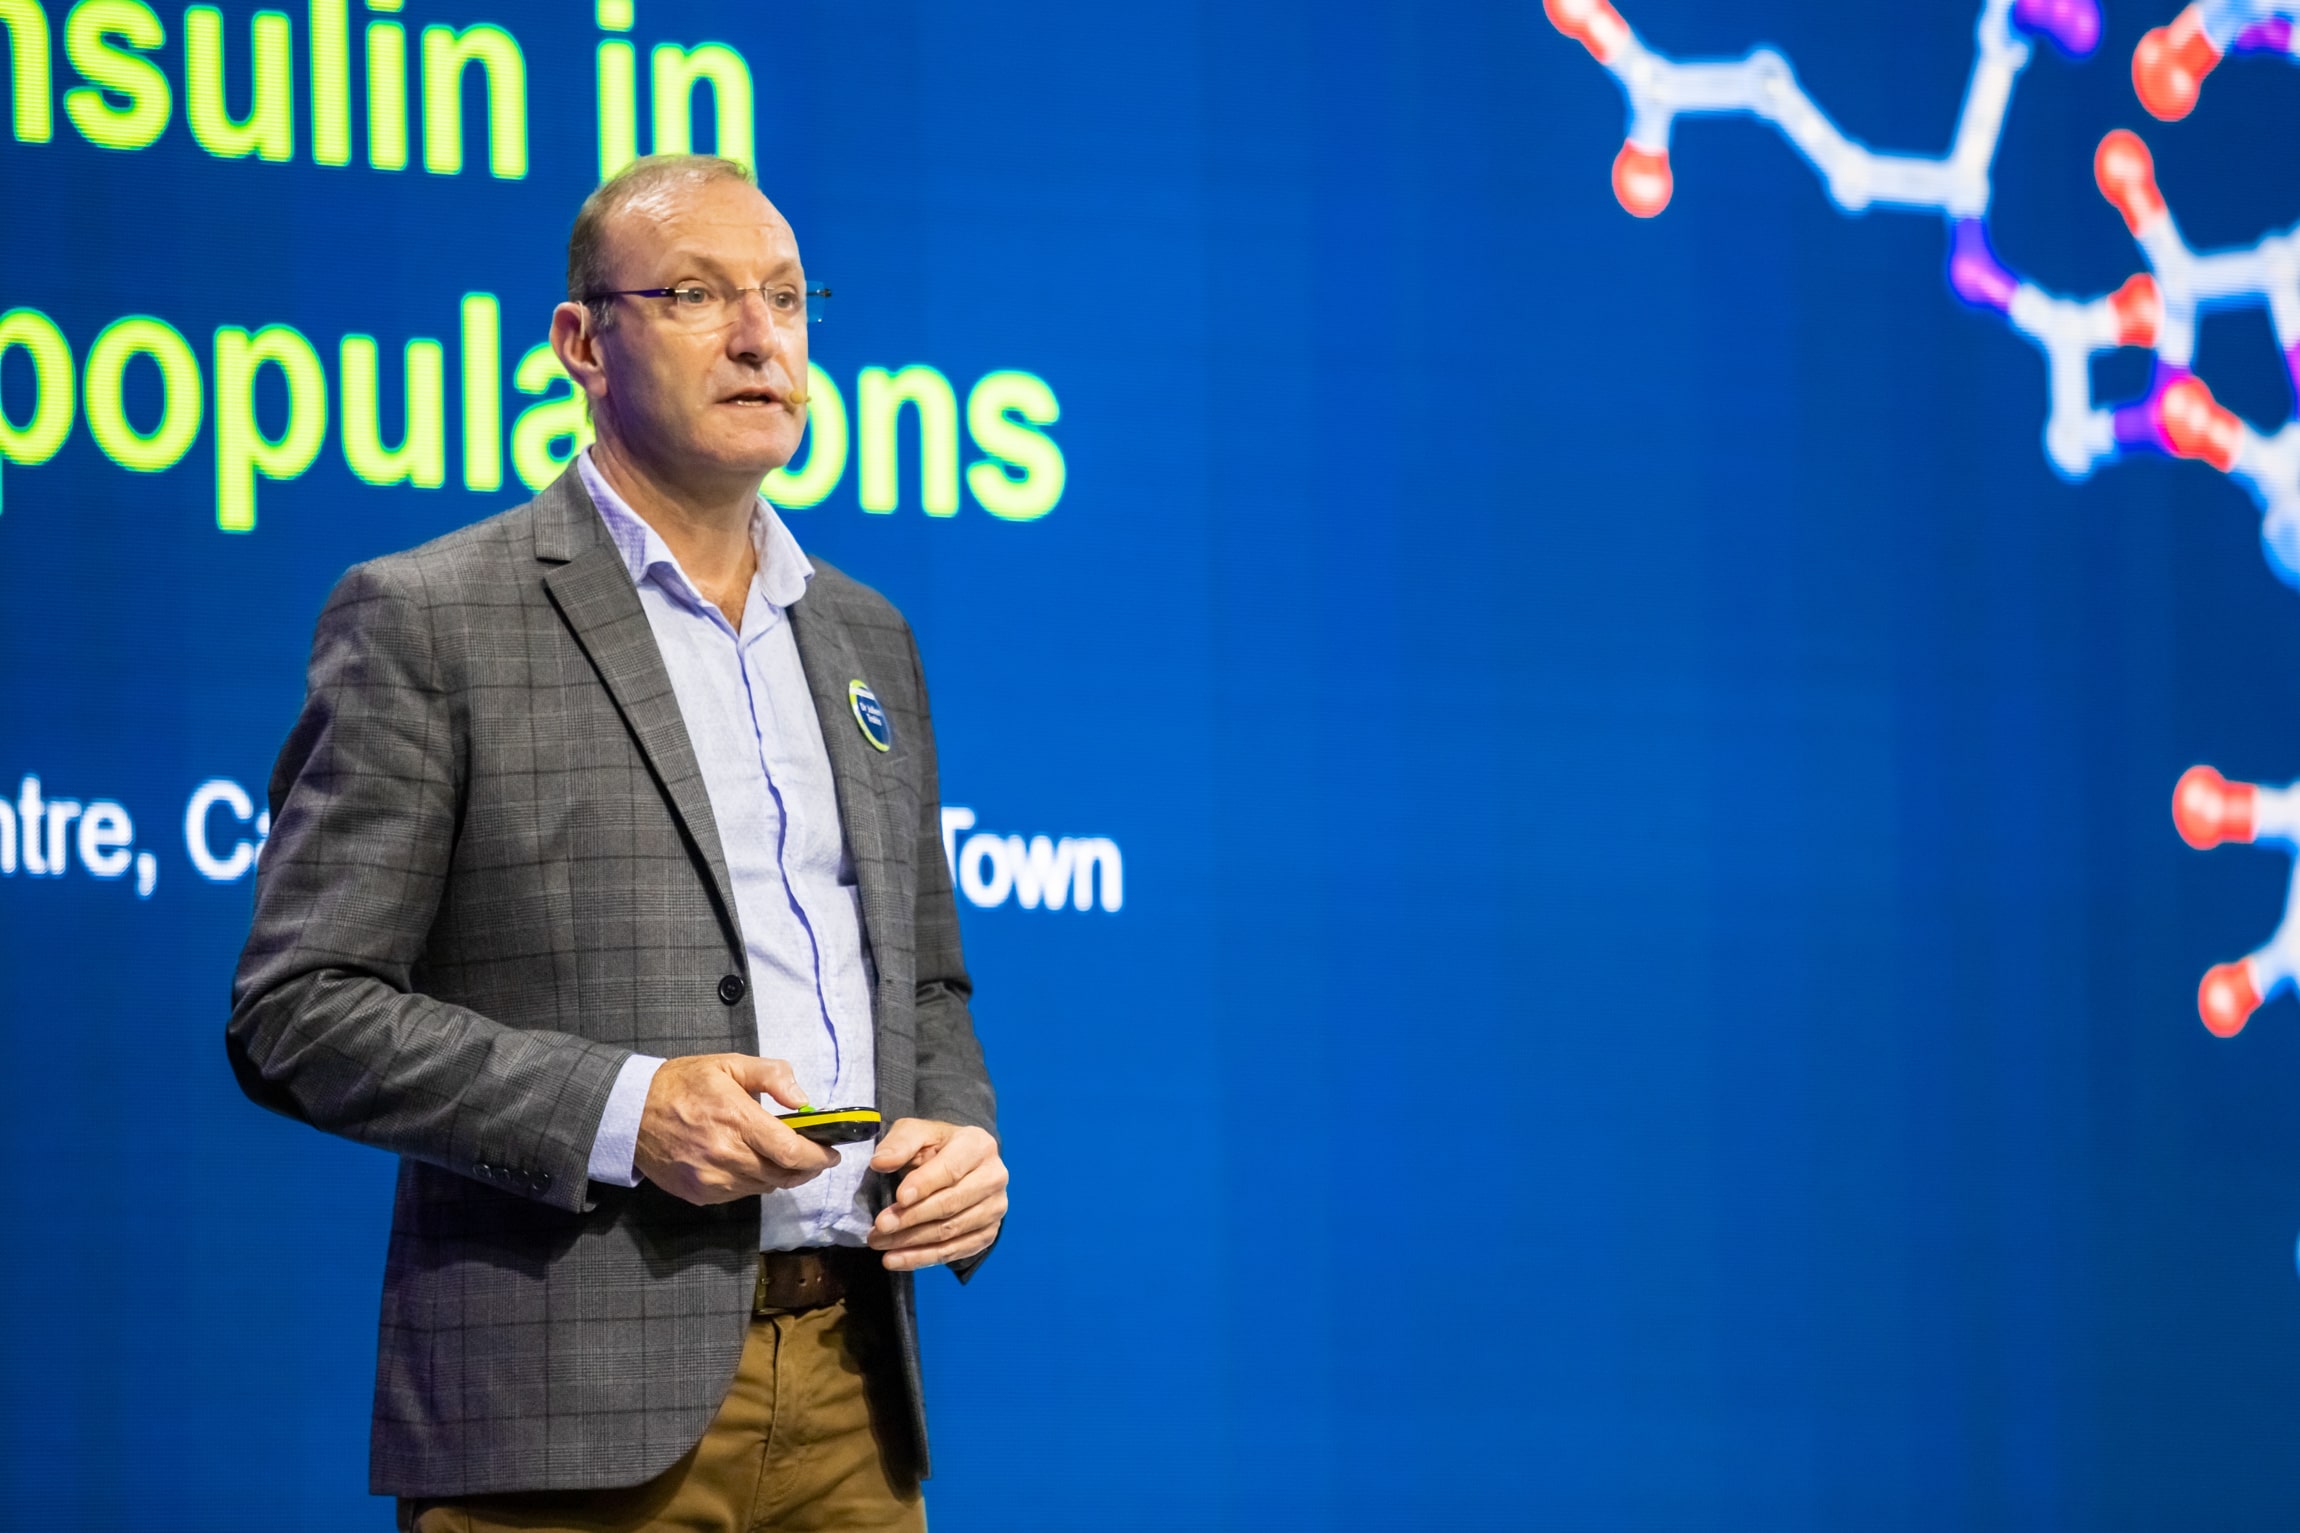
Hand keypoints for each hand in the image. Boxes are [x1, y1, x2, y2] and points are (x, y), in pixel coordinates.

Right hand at [634, 1053, 840, 1205]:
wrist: (631, 1113)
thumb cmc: (683, 1084)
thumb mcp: (728, 1064)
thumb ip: (771, 1075)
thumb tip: (802, 1099)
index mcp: (736, 1119)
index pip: (790, 1151)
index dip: (818, 1157)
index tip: (832, 1153)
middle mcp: (725, 1155)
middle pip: (782, 1175)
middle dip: (806, 1168)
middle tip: (816, 1156)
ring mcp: (711, 1179)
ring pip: (764, 1188)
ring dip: (781, 1176)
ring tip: (785, 1158)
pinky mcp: (699, 1194)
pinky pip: (740, 1195)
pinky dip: (754, 1182)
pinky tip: (752, 1164)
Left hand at [866, 1120, 1007, 1270]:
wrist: (961, 1164)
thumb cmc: (935, 1147)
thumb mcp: (916, 1132)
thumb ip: (899, 1143)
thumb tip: (880, 1162)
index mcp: (978, 1145)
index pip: (951, 1170)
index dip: (924, 1185)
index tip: (898, 1198)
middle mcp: (994, 1177)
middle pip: (951, 1204)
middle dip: (911, 1218)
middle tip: (879, 1227)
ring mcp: (995, 1208)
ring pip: (951, 1231)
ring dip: (911, 1242)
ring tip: (879, 1243)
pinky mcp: (989, 1233)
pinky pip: (955, 1251)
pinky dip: (922, 1258)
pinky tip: (895, 1259)